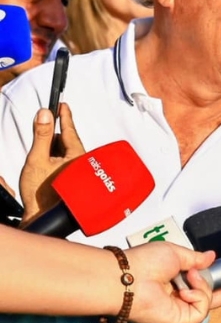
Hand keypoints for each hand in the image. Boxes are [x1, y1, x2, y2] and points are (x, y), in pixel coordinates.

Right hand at [20, 104, 84, 222]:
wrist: (44, 218)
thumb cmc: (41, 193)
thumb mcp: (37, 159)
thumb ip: (41, 135)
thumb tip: (44, 114)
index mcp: (77, 155)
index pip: (70, 130)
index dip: (64, 116)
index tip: (62, 104)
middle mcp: (82, 162)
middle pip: (64, 141)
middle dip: (51, 141)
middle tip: (39, 152)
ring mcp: (79, 171)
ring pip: (64, 153)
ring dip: (52, 154)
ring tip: (41, 170)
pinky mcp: (75, 179)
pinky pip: (65, 163)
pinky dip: (54, 162)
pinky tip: (46, 174)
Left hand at [125, 242, 220, 322]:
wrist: (128, 278)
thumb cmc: (146, 262)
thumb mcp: (176, 254)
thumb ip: (195, 258)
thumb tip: (211, 257)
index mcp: (176, 281)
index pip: (202, 282)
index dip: (218, 281)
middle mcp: (178, 297)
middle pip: (210, 298)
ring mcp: (180, 309)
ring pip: (208, 301)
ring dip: (204, 286)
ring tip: (190, 277)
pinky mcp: (181, 319)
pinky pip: (202, 309)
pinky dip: (199, 296)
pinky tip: (186, 290)